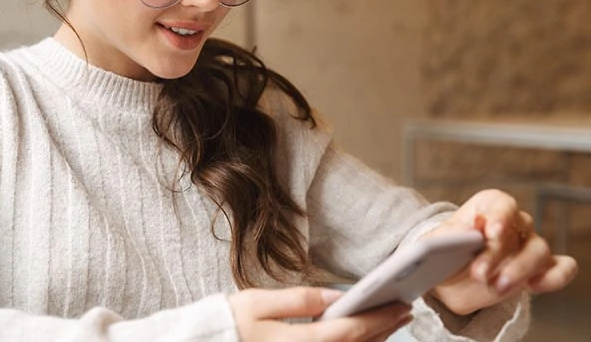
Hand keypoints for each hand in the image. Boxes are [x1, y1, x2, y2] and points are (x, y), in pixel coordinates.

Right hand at [228, 287, 412, 341]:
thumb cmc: (228, 325)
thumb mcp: (258, 303)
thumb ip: (299, 300)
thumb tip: (336, 296)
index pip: (351, 330)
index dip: (380, 318)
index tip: (401, 305)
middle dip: (385, 329)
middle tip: (405, 311)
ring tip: (390, 324)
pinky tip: (363, 339)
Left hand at [424, 189, 578, 314]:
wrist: (445, 278)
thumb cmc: (441, 253)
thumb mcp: (433, 244)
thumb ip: (446, 237)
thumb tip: (468, 230)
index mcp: (487, 208)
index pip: (501, 203)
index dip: (499, 215)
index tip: (490, 231)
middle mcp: (514, 223)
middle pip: (519, 229)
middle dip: (498, 253)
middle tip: (479, 273)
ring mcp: (530, 246)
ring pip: (539, 250)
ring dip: (520, 269)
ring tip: (497, 286)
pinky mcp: (541, 270)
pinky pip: (561, 268)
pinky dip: (554, 276)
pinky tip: (534, 286)